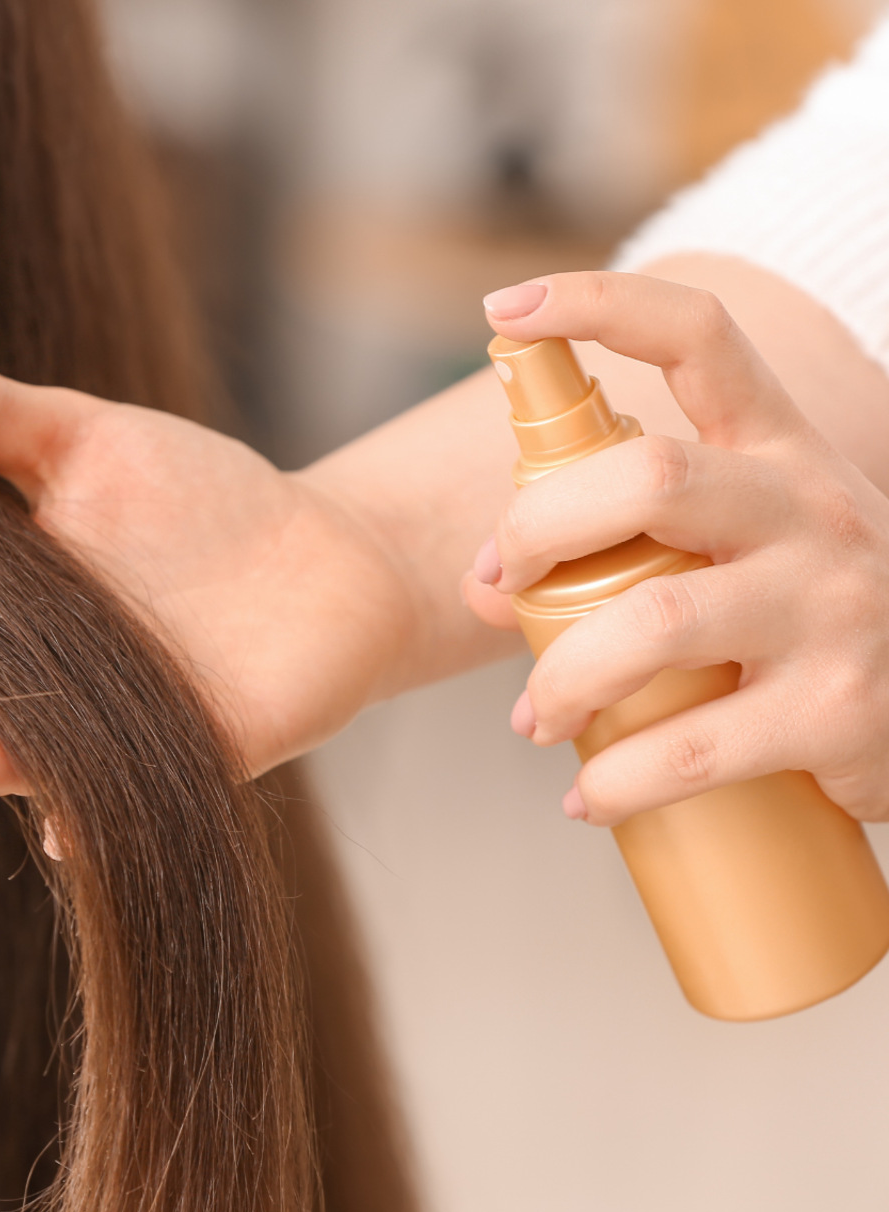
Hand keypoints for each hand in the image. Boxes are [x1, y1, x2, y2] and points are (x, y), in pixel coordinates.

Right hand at [0, 349, 423, 793]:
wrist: (325, 552)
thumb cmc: (200, 497)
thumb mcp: (91, 441)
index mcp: (0, 605)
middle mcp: (38, 680)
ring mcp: (109, 727)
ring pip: (28, 756)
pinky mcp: (190, 757)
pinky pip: (128, 797)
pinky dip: (94, 814)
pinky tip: (68, 828)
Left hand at [472, 270, 888, 824]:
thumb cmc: (805, 614)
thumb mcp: (736, 549)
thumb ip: (618, 548)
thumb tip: (482, 590)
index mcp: (778, 450)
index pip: (697, 338)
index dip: (596, 305)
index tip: (504, 309)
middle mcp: (811, 509)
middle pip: (649, 476)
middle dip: (537, 528)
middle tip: (498, 581)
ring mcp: (832, 606)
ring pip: (656, 620)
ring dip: (563, 678)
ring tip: (535, 720)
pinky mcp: (838, 711)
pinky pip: (694, 748)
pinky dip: (619, 780)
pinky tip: (591, 797)